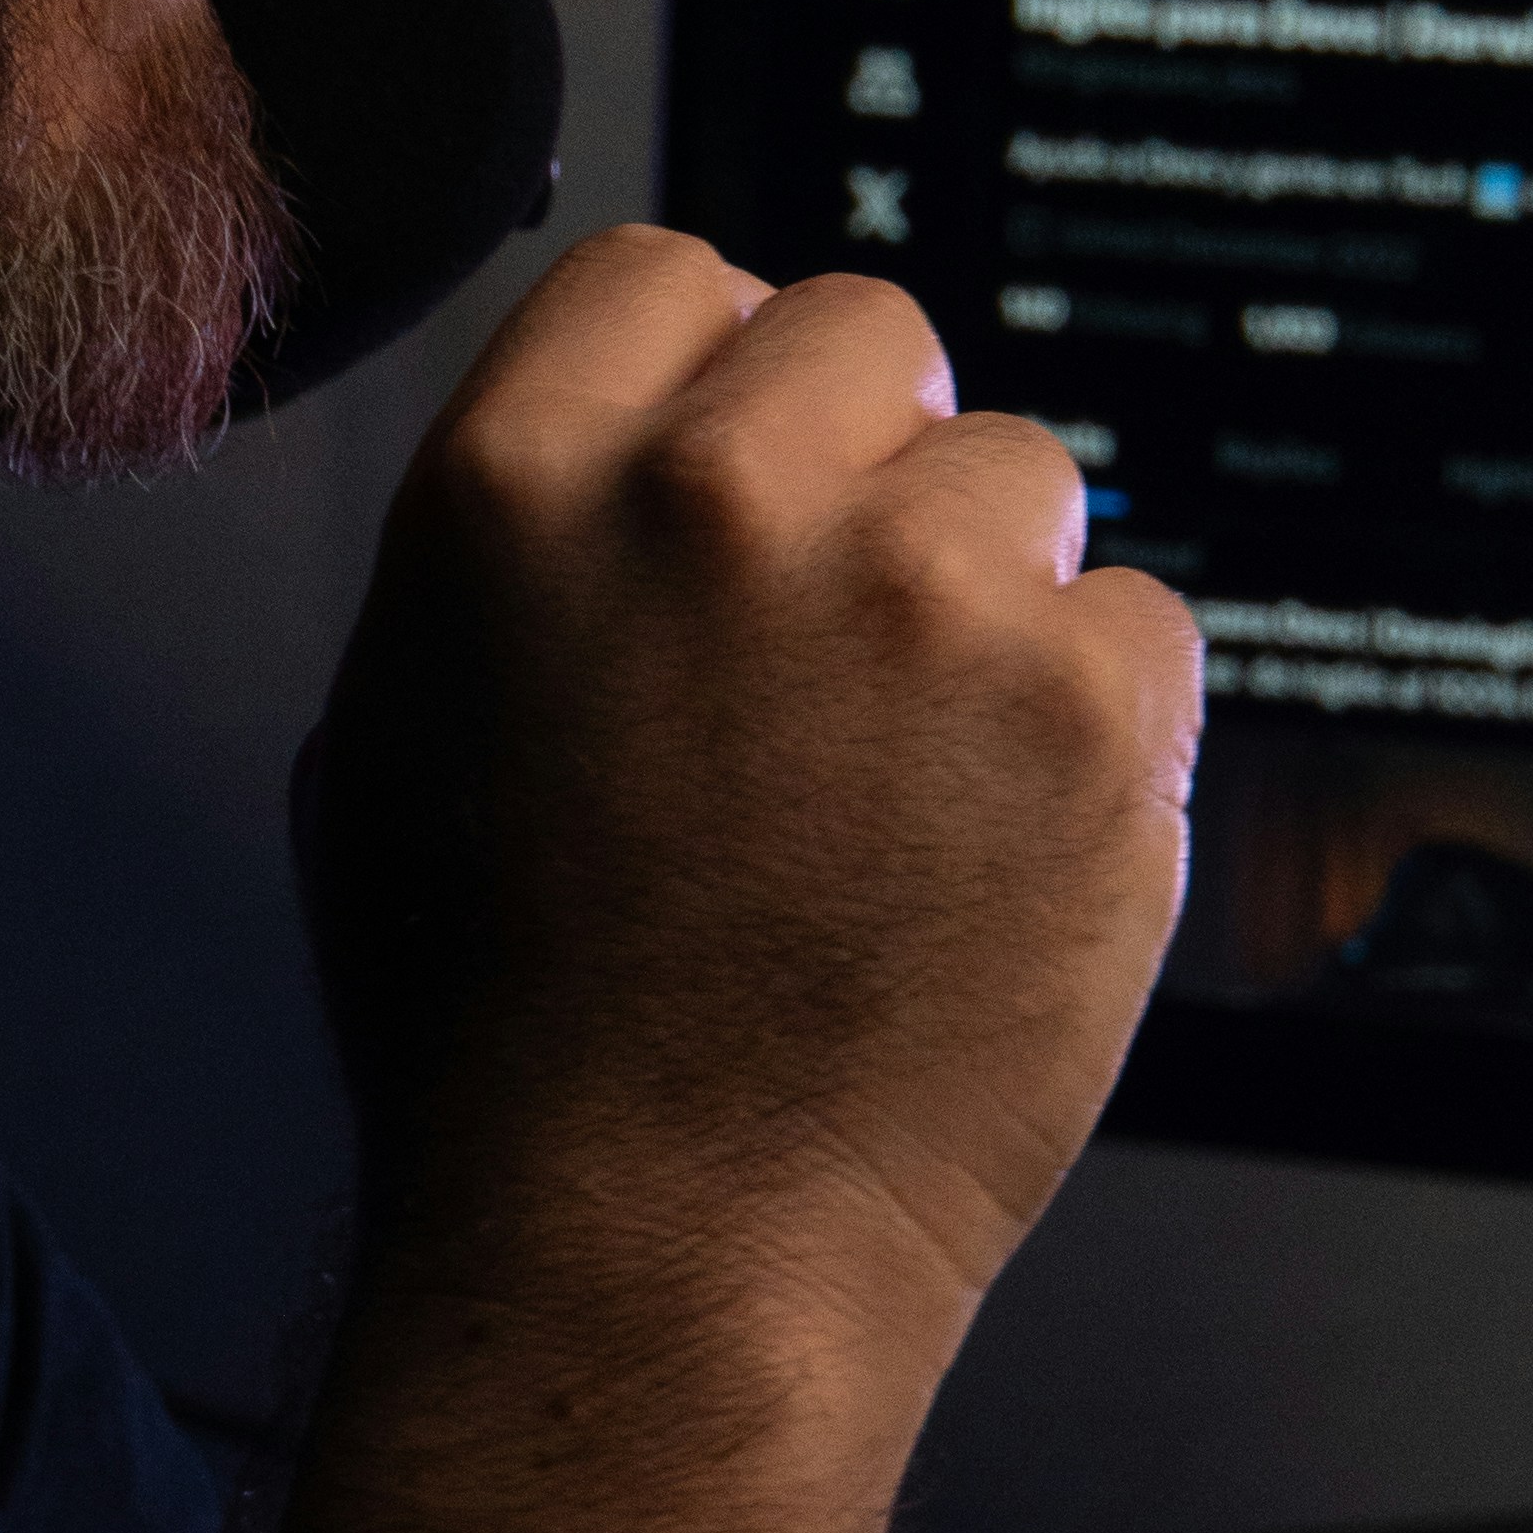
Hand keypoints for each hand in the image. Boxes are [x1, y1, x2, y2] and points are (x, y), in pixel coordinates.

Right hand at [300, 226, 1200, 1384]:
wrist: (659, 1257)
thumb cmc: (507, 1037)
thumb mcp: (394, 734)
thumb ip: (530, 547)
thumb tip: (643, 439)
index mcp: (519, 484)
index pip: (672, 276)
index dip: (714, 379)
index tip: (740, 486)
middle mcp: (718, 499)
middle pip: (866, 332)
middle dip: (866, 462)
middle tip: (837, 646)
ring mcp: (922, 596)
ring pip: (1017, 475)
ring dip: (987, 594)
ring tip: (905, 784)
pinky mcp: (1087, 712)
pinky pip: (1137, 629)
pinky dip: (1092, 731)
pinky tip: (992, 854)